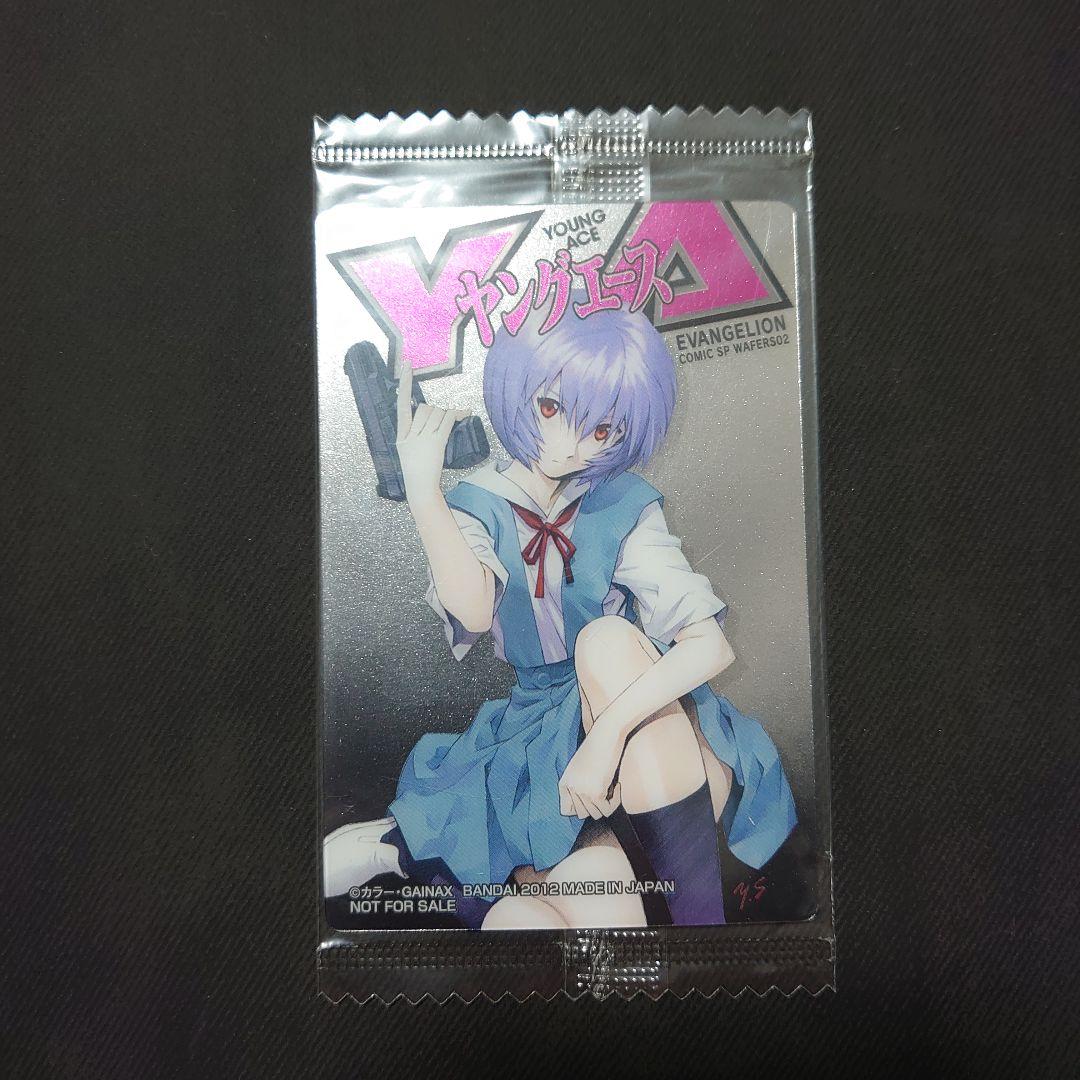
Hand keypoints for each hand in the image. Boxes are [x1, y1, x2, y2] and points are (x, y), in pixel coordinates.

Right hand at [395, 359, 468, 501]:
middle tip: (440, 423)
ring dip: (447, 414)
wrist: (420, 487)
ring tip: (451, 422)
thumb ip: (414, 432)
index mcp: (401, 434)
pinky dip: (458, 414)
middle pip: (425, 408)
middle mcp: (410, 434)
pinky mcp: (436, 442)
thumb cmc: (416, 470)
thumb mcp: (408, 449)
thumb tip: (429, 414)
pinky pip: (448, 420)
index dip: (404, 384)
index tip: (407, 365)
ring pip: (437, 413)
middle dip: (436, 411)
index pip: (401, 404)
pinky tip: (466, 413)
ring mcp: (423, 438)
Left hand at [558, 724, 624, 818]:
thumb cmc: (596, 747)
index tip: (591, 797)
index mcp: (564, 783)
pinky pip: (607, 809)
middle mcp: (571, 789)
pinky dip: (616, 801)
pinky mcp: (596, 793)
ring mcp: (582, 792)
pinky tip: (617, 786)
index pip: (566, 810)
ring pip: (596, 814)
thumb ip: (578, 785)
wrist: (605, 735)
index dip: (580, 807)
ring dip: (606, 804)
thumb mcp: (579, 767)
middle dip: (595, 806)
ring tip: (612, 788)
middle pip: (583, 814)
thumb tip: (587, 810)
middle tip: (605, 791)